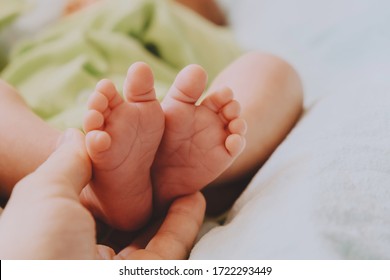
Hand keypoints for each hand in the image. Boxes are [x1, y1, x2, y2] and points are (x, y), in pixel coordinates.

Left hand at [0, 129, 204, 258]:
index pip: (97, 206)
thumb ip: (68, 163)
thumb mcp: (46, 193)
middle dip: (151, 196)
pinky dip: (185, 224)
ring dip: (174, 210)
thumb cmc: (38, 245)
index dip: (118, 181)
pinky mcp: (147, 278)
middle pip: (129, 222)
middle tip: (169, 170)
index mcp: (62, 238)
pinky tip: (195, 199)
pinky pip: (171, 249)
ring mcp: (118, 270)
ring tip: (188, 182)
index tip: (136, 158)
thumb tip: (75, 133)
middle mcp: (89, 256)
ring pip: (154, 237)